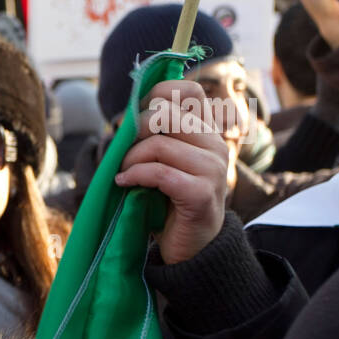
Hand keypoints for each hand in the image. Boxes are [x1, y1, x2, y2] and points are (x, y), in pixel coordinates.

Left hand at [114, 80, 227, 264]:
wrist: (191, 247)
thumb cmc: (170, 202)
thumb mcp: (163, 162)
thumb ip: (155, 138)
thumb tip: (122, 120)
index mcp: (207, 132)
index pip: (189, 91)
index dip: (157, 95)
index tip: (134, 118)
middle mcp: (215, 145)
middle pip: (165, 114)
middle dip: (134, 131)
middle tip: (122, 153)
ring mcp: (213, 168)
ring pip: (159, 145)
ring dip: (130, 159)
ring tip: (123, 174)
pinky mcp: (202, 192)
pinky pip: (159, 172)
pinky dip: (134, 176)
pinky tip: (124, 184)